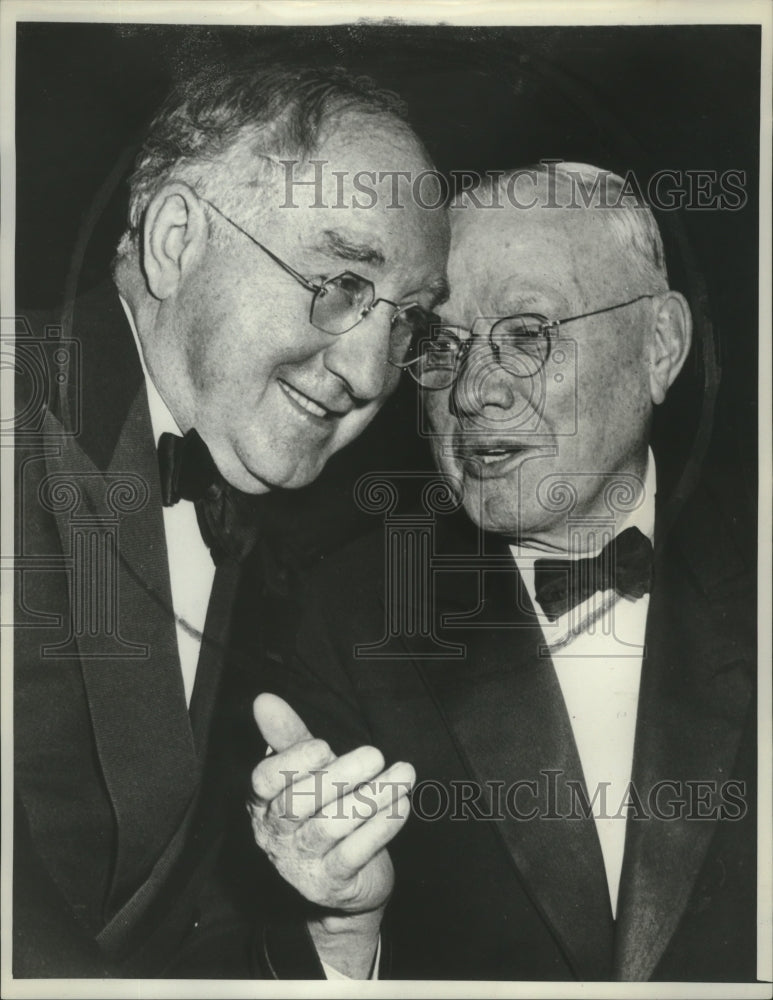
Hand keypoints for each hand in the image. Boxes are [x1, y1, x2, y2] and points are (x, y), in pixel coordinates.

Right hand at [248, 694, 414, 974]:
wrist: (346, 879)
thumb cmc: (322, 809)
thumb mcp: (306, 771)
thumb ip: (288, 736)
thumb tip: (264, 699)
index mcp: (263, 802)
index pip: (263, 781)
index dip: (292, 762)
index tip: (324, 746)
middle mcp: (276, 834)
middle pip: (299, 802)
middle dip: (340, 776)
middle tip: (375, 754)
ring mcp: (302, 863)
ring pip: (332, 826)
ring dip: (372, 797)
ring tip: (404, 774)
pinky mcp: (331, 884)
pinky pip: (355, 853)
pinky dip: (382, 827)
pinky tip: (402, 803)